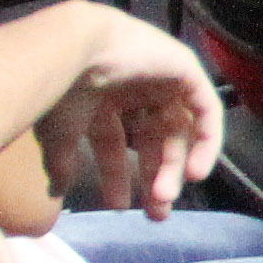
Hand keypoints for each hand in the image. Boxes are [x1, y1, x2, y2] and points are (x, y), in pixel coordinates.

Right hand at [34, 8, 221, 214]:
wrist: (74, 52)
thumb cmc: (61, 92)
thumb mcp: (58, 136)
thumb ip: (62, 163)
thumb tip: (56, 192)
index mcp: (100, 98)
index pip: (115, 142)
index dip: (119, 176)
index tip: (122, 208)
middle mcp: (131, 88)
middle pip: (153, 139)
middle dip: (155, 176)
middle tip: (157, 211)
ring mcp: (160, 77)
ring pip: (177, 128)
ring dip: (175, 165)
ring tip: (167, 196)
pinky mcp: (185, 69)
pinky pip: (205, 110)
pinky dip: (205, 141)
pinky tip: (195, 172)